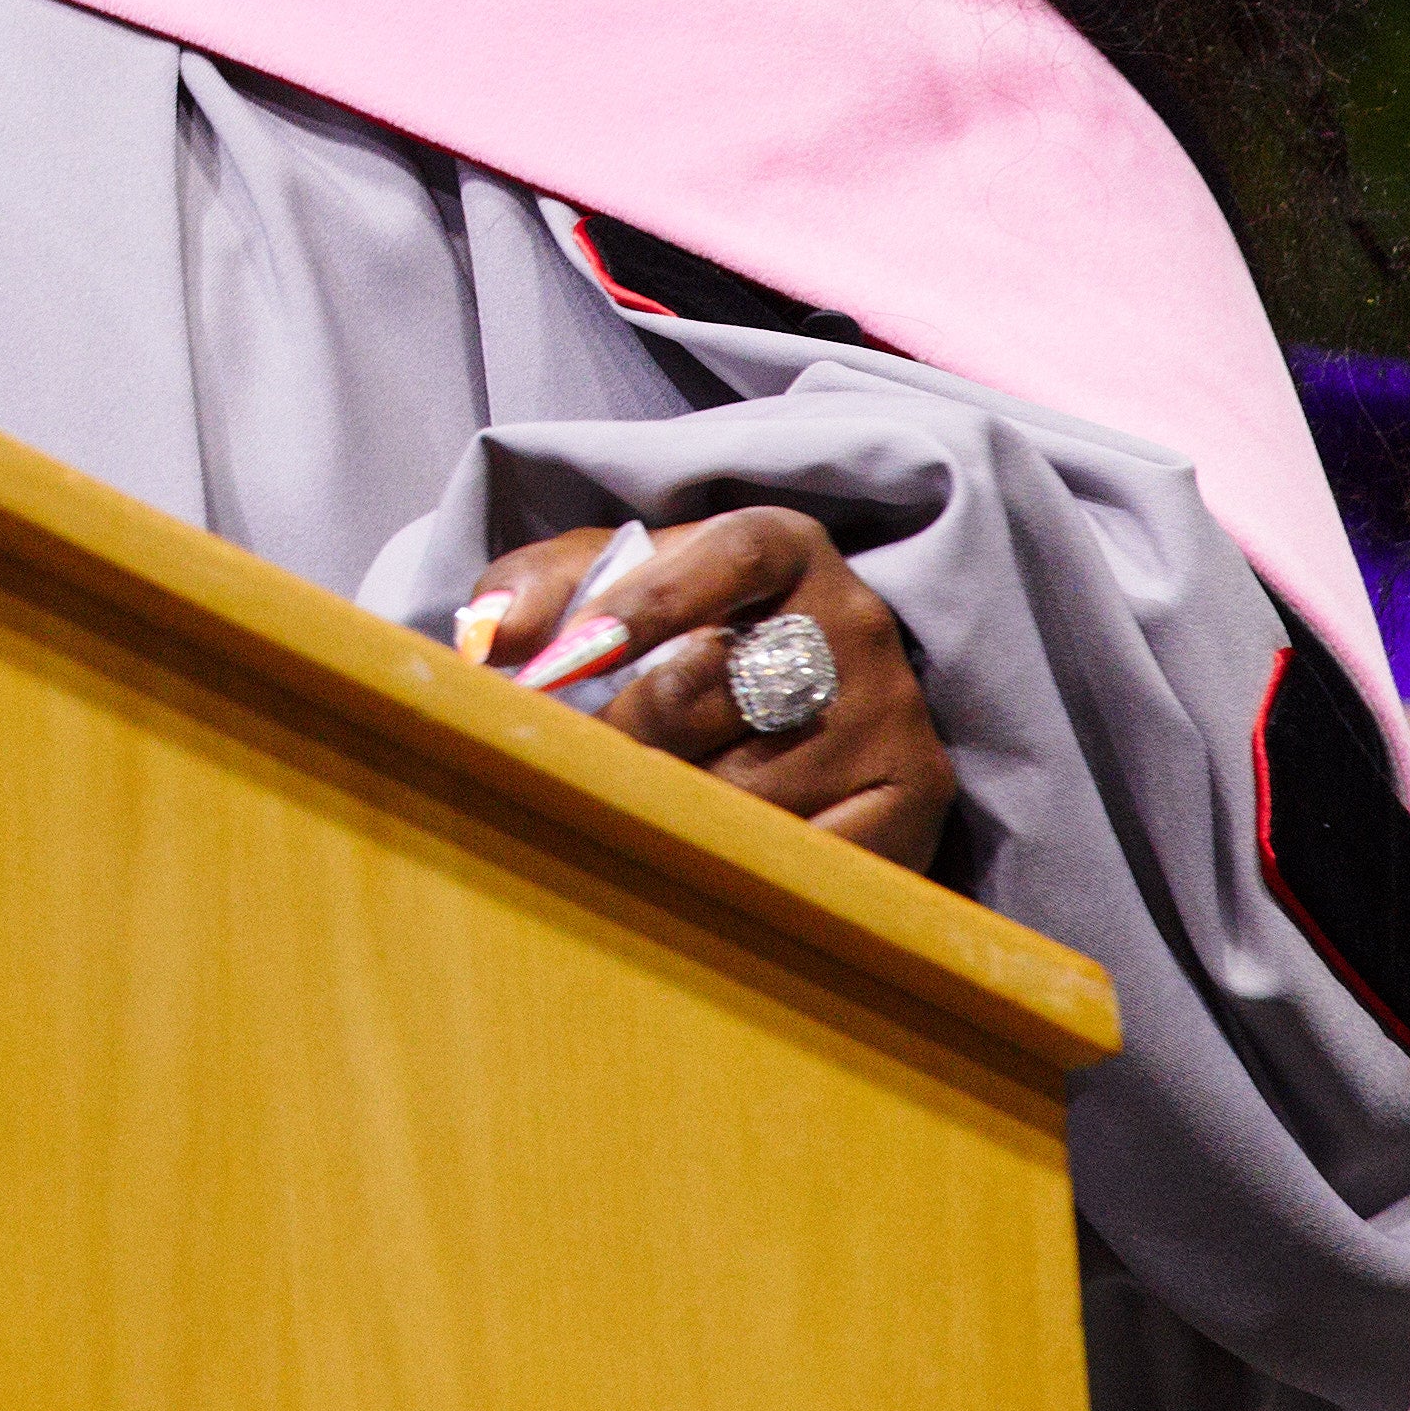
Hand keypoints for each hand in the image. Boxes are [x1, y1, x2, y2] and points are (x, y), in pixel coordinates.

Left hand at [462, 505, 955, 874]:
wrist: (808, 710)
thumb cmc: (679, 640)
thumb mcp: (610, 585)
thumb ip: (539, 588)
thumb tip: (492, 638)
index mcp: (784, 545)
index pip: (729, 556)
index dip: (649, 604)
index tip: (569, 658)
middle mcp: (852, 619)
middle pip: (721, 682)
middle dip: (626, 732)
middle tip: (564, 769)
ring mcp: (891, 709)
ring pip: (753, 779)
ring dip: (673, 808)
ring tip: (620, 819)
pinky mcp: (917, 793)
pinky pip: (810, 847)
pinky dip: (740, 863)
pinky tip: (692, 865)